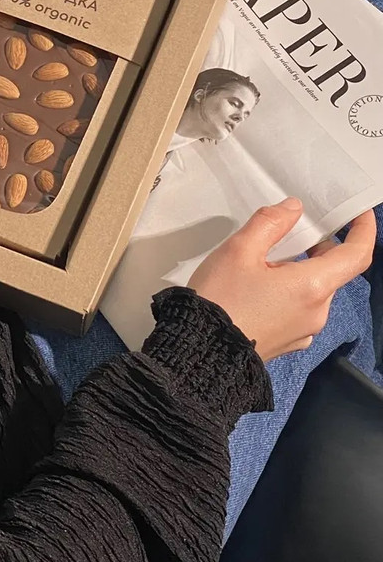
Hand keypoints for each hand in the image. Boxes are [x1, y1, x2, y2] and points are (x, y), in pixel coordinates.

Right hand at [189, 199, 375, 361]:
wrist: (198, 352)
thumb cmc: (220, 300)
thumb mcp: (239, 250)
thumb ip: (271, 223)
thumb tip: (294, 208)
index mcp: (312, 286)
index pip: (357, 255)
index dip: (363, 229)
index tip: (358, 213)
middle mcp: (317, 312)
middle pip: (332, 272)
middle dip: (318, 248)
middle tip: (290, 232)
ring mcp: (304, 332)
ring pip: (314, 291)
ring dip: (300, 271)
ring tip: (263, 262)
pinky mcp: (288, 343)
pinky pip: (300, 310)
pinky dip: (290, 292)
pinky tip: (260, 289)